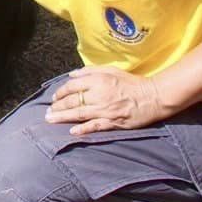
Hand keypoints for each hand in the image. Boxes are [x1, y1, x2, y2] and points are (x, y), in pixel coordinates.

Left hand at [45, 66, 169, 135]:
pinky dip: (83, 129)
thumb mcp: (111, 70)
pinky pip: (95, 126)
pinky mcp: (113, 122)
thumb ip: (89, 71)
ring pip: (79, 113)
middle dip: (58, 106)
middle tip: (47, 112)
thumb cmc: (132, 82)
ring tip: (50, 120)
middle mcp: (99, 94)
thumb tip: (71, 75)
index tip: (54, 97)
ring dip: (63, 117)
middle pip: (73, 101)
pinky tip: (72, 131)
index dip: (61, 92)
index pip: (72, 86)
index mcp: (98, 80)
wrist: (153, 96)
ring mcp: (106, 109)